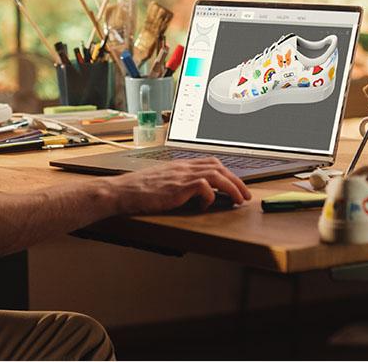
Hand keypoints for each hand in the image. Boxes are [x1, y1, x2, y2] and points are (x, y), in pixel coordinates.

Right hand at [104, 158, 252, 214]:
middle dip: (237, 180)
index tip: (237, 184)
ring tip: (238, 200)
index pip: (212, 162)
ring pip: (216, 175)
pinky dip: (210, 196)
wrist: (122, 191)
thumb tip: (196, 192)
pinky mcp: (177, 187)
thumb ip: (179, 182)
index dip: (228, 173)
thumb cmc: (139, 190)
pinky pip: (203, 186)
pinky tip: (206, 204)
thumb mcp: (163, 181)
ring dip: (232, 188)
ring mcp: (181, 175)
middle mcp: (183, 167)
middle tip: (246, 194)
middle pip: (219, 166)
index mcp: (181, 165)